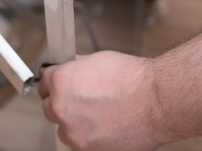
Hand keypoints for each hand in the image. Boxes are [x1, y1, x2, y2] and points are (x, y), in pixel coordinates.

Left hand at [38, 51, 168, 150]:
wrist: (158, 101)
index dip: (55, 80)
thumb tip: (69, 68)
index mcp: (61, 82)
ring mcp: (73, 133)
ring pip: (65, 128)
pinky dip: (90, 135)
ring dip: (76, 121)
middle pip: (49, 106)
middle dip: (63, 102)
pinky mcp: (87, 150)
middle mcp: (61, 109)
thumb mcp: (97, 60)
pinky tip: (107, 124)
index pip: (43, 81)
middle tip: (84, 98)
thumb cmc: (133, 79)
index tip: (60, 83)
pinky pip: (81, 142)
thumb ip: (76, 67)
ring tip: (101, 112)